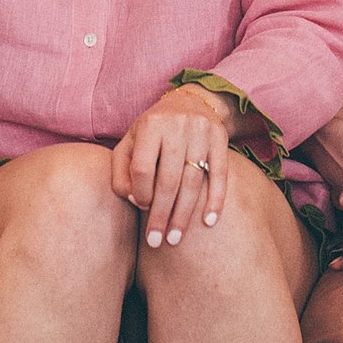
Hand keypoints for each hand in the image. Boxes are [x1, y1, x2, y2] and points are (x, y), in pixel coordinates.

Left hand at [110, 83, 235, 248]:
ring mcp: (201, 132)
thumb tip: (132, 199)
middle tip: (157, 241)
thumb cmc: (154, 131)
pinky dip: (216, 199)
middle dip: (162, 214)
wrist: (190, 102)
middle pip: (168, 179)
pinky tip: (209, 221)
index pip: (143, 168)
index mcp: (151, 125)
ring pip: (193, 181)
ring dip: (184, 214)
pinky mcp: (221, 138)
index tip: (141, 209)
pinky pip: (220, 174)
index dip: (140, 192)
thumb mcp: (130, 143)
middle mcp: (177, 126)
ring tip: (175, 238)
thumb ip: (121, 171)